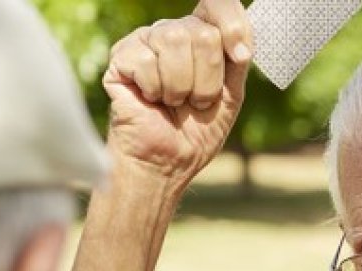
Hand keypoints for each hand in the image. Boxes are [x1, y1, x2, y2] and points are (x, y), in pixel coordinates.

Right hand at [103, 0, 251, 181]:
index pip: (217, 4)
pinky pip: (147, 60)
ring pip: (174, 39)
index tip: (240, 56)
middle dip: (207, 79)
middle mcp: (173, 32)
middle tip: (196, 102)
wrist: (167, 163)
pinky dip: (155, 89)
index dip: (233, 25)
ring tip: (173, 102)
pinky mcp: (121, 57)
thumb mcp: (230, 96)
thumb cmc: (196, 132)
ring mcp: (145, 42)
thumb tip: (240, 43)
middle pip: (202, 32)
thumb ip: (237, 63)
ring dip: (182, 85)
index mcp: (201, 37)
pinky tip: (150, 100)